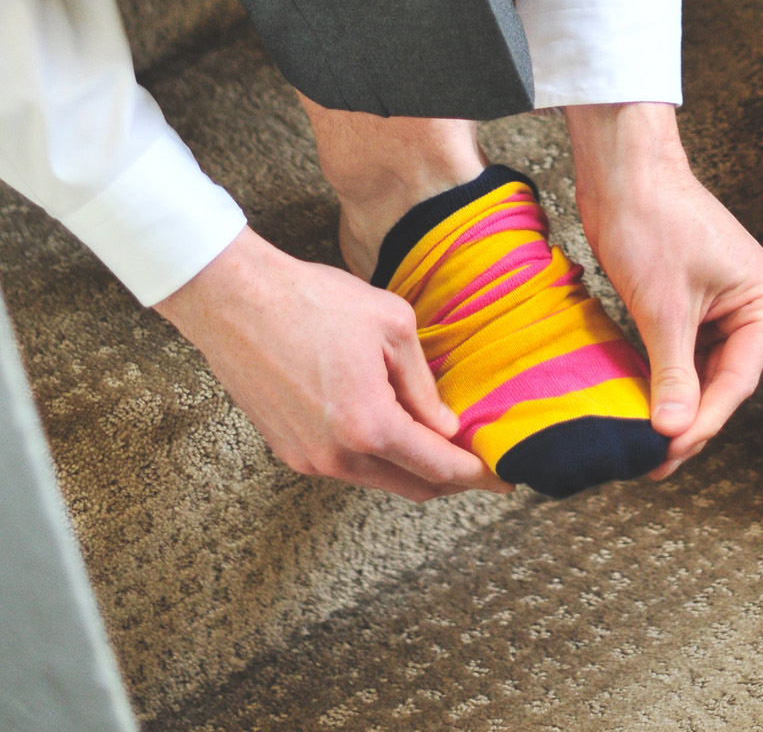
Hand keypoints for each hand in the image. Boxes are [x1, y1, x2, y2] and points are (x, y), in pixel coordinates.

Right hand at [154, 228, 508, 500]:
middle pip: (409, 486)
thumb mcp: (394, 328)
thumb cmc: (315, 303)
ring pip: (376, 478)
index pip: (437, 466)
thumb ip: (424, 386)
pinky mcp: (286, 449)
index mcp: (369, 426)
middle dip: (449, 478)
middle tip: (478, 462)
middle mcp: (335, 455)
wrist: (234, 301)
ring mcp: (305, 457)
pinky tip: (393, 428)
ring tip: (440, 440)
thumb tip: (445, 426)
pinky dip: (376, 456)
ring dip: (411, 466)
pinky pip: (345, 465)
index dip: (476, 475)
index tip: (503, 478)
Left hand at [564, 102, 762, 477]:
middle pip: (722, 381)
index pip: (736, 380)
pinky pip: (684, 354)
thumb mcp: (663, 308)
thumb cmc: (652, 222)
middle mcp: (754, 305)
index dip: (701, 420)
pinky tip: (640, 408)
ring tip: (642, 445)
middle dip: (687, 419)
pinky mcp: (694, 303)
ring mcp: (725, 305)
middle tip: (651, 462)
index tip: (665, 453)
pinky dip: (663, 380)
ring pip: (702, 372)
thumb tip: (672, 432)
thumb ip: (672, 374)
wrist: (623, 173)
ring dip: (673, 404)